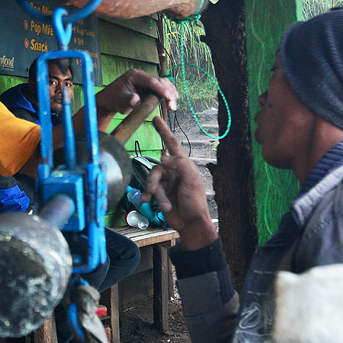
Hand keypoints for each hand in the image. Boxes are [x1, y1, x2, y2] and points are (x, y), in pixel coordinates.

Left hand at [93, 69, 178, 118]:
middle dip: (168, 93)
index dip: (162, 89)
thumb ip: (128, 100)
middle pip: (160, 81)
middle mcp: (141, 76)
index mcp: (134, 75)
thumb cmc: (112, 100)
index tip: (169, 99)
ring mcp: (145, 80)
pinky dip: (167, 93)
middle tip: (172, 106)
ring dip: (170, 93)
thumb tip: (136, 100)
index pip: (152, 81)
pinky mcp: (148, 87)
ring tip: (173, 106)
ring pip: (163, 83)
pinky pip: (161, 88)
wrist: (108, 101)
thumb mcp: (119, 101)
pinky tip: (172, 101)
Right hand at [145, 116, 216, 248]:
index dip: (164, 131)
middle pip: (157, 167)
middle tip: (152, 190)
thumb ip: (180, 165)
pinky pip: (149, 189)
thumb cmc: (195, 202)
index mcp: (184, 166)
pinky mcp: (160, 193)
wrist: (190, 223)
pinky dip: (148, 196)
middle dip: (154, 180)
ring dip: (156, 192)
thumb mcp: (191, 181)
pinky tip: (148, 202)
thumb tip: (165, 156)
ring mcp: (166, 182)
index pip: (172, 145)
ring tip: (163, 204)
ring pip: (152, 179)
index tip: (156, 118)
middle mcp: (174, 171)